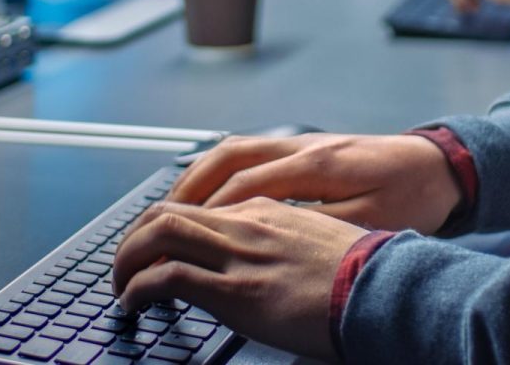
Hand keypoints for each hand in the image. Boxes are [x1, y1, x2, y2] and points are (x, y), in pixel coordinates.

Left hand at [112, 198, 360, 360]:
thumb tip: (266, 269)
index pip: (200, 204)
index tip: (152, 248)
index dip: (165, 224)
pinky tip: (134, 305)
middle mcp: (249, 222)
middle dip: (134, 237)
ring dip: (127, 259)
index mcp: (270, 210)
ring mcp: (241, 254)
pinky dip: (139, 289)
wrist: (389, 290)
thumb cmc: (365, 277)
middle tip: (123, 265)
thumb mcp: (321, 245)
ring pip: (159, 233)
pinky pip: (167, 278)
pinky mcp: (237, 290)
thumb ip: (286, 244)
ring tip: (119, 286)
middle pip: (168, 210)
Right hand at [169, 133, 460, 234]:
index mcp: (317, 165)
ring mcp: (304, 142)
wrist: (446, 165)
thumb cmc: (415, 197)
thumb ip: (321, 229)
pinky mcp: (308, 148)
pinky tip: (209, 194)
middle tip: (154, 223)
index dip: (206, 217)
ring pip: (234, 150)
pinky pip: (250, 152)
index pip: (244, 188)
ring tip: (170, 208)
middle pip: (227, 158)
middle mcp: (303, 146)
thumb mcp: (373, 223)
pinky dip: (220, 172)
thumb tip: (269, 238)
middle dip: (186, 191)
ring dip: (198, 177)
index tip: (176, 242)